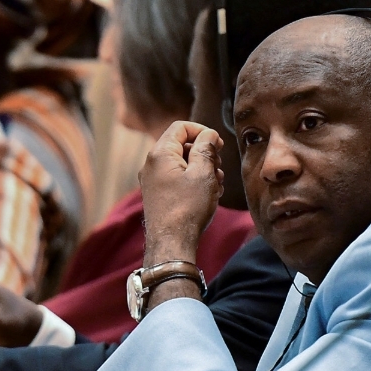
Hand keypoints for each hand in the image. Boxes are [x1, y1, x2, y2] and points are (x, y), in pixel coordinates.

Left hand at [139, 121, 223, 265]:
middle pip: (182, 145)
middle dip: (204, 153)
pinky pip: (177, 178)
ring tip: (216, 185)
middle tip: (219, 168)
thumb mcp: (203, 173)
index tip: (218, 145)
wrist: (171, 243)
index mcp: (160, 153)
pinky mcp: (157, 194)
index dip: (202, 131)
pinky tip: (208, 195)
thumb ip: (206, 148)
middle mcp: (152, 164)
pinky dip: (193, 181)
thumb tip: (208, 135)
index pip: (181, 127)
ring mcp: (152, 180)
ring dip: (202, 169)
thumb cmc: (188, 208)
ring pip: (182, 163)